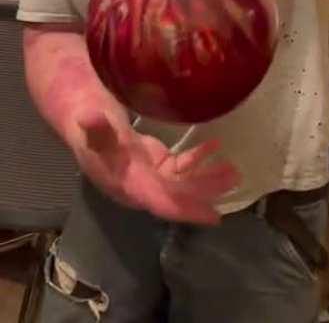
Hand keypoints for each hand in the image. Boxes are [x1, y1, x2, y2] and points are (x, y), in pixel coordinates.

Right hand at [74, 109, 239, 224]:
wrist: (89, 124)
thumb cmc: (91, 127)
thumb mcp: (94, 128)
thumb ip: (97, 127)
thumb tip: (89, 118)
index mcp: (127, 184)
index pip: (159, 200)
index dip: (184, 208)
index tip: (212, 215)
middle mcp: (142, 186)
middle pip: (178, 195)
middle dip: (206, 191)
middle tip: (233, 181)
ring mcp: (152, 176)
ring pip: (184, 183)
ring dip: (208, 177)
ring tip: (233, 170)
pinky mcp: (158, 164)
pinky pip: (182, 167)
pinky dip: (199, 158)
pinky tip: (215, 146)